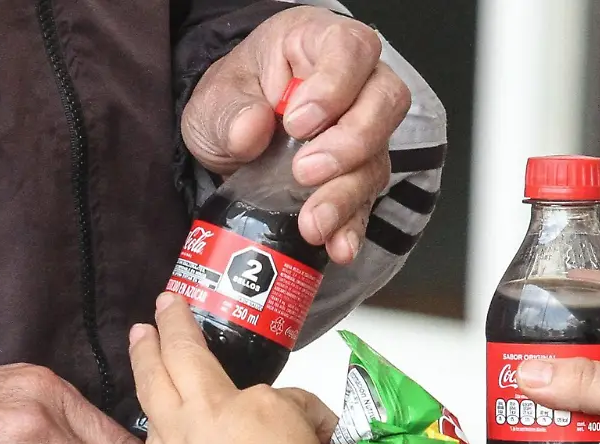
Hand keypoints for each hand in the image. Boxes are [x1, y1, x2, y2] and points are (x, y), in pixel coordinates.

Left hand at [128, 293, 356, 443]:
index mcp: (261, 406)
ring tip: (139, 341)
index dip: (312, 418)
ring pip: (152, 388)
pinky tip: (152, 418)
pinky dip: (151, 420)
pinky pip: (151, 437)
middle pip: (182, 354)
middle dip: (171, 323)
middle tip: (164, 304)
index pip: (291, 399)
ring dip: (145, 359)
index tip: (322, 440)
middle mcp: (210, 413)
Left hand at [183, 6, 410, 263]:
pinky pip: (366, 202)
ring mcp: (363, 132)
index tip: (296, 121)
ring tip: (314, 222)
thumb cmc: (232, 101)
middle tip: (305, 171)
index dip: (334, 85)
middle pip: (384, 102)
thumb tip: (250, 130)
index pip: (351, 49)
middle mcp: (355, 84)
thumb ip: (229, 111)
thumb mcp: (215, 99)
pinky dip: (352, 226)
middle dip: (349, 143)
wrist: (229, 138)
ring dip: (346, 195)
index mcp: (317, 43)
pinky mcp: (357, 176)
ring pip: (377, 157)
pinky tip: (338, 245)